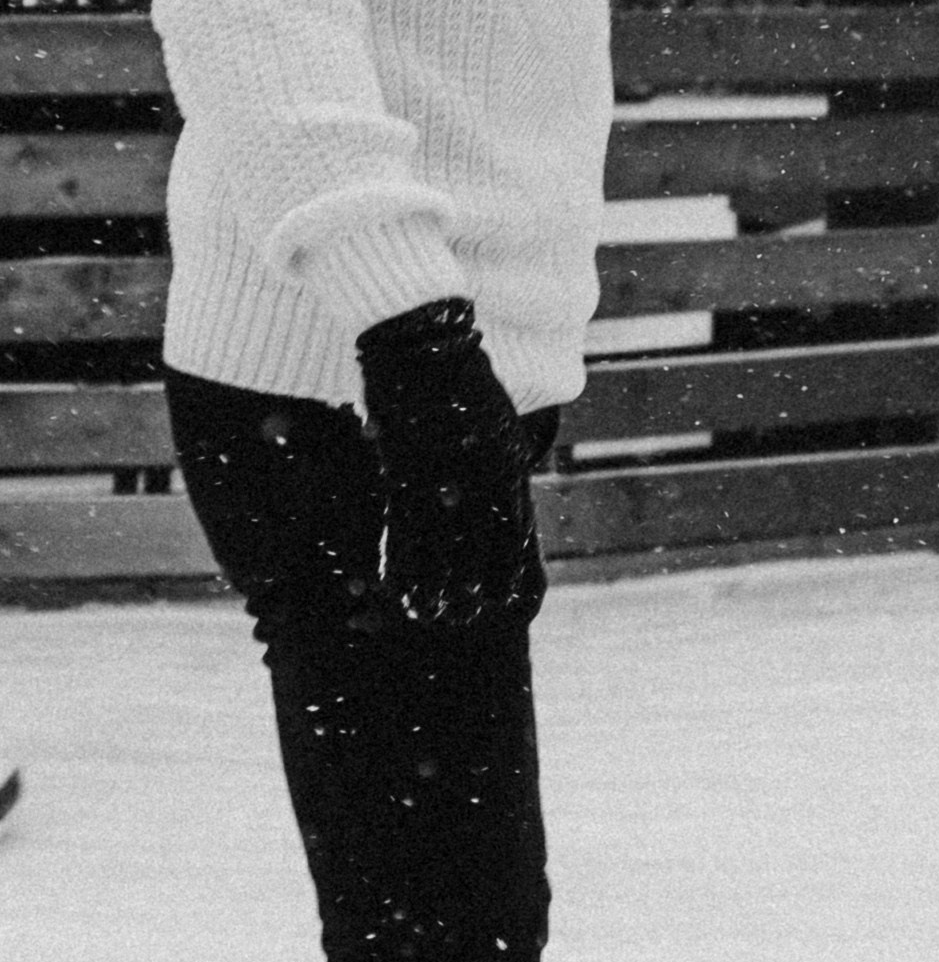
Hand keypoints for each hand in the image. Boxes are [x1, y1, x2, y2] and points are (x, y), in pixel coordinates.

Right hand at [357, 298, 545, 628]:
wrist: (422, 340)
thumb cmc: (457, 379)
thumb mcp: (493, 422)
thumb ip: (499, 461)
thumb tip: (507, 488)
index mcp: (508, 465)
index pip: (519, 535)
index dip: (518, 575)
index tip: (518, 607)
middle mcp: (482, 475)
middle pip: (485, 550)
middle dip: (477, 591)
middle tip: (468, 621)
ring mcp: (443, 473)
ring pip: (443, 549)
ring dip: (437, 589)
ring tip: (433, 618)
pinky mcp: (404, 467)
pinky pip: (403, 529)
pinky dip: (400, 564)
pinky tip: (396, 590)